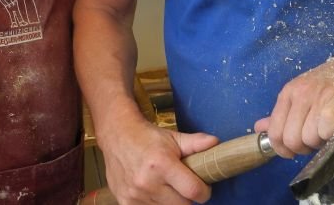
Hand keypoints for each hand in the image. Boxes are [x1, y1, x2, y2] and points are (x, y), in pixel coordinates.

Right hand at [98, 119, 218, 203]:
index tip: (203, 188)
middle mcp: (148, 182)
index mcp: (162, 164)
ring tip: (167, 187)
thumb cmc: (147, 137)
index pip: (193, 191)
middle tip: (184, 185)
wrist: (117, 136)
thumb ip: (196, 143)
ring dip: (171, 202)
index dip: (204, 192)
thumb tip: (216, 143)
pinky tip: (155, 193)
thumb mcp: (173, 137)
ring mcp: (135, 195)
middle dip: (187, 197)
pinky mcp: (125, 202)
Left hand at [254, 57, 333, 157]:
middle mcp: (301, 93)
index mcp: (288, 93)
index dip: (284, 149)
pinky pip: (326, 127)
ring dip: (321, 143)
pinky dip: (330, 134)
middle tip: (316, 140)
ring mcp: (320, 95)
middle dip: (305, 148)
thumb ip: (280, 114)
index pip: (274, 133)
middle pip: (292, 139)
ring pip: (309, 138)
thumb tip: (259, 128)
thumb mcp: (300, 94)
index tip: (295, 150)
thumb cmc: (330, 83)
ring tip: (329, 132)